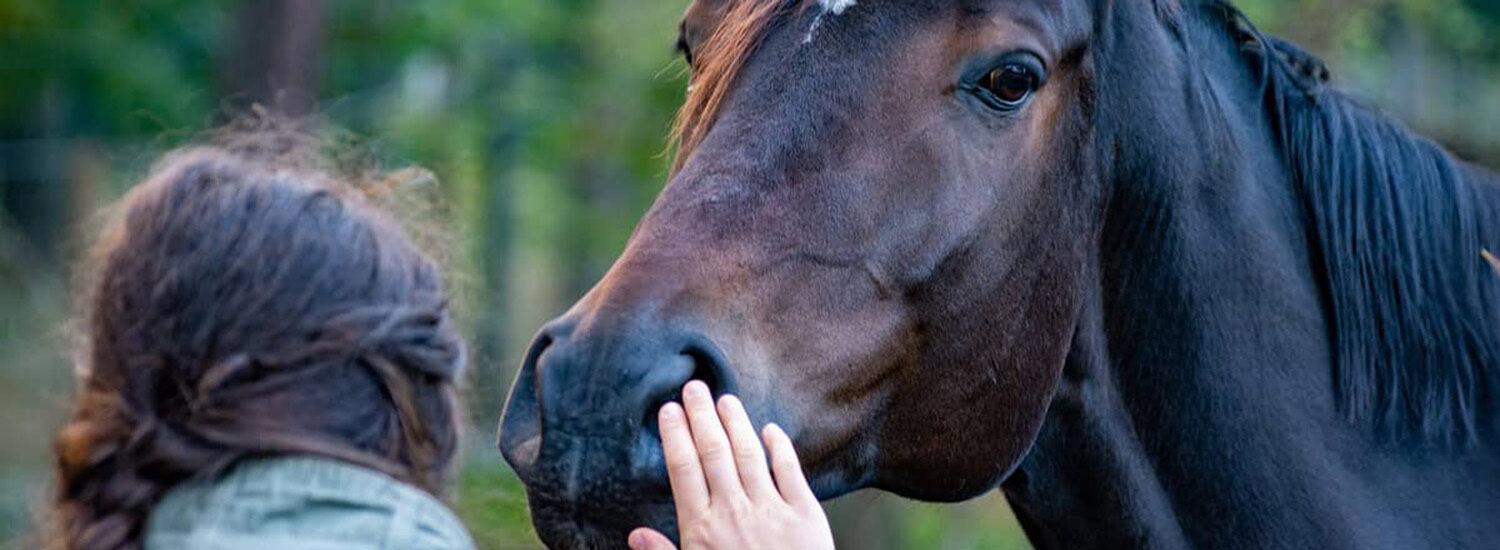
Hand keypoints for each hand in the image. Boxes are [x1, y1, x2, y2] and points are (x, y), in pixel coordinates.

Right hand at [627, 381, 835, 549]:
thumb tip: (635, 535)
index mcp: (701, 530)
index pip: (683, 470)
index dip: (675, 436)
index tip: (669, 410)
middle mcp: (733, 513)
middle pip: (713, 452)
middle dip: (701, 416)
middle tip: (693, 387)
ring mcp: (770, 511)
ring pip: (749, 454)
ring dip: (736, 423)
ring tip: (726, 399)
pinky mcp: (805, 517)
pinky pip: (790, 472)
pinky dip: (780, 448)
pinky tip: (770, 429)